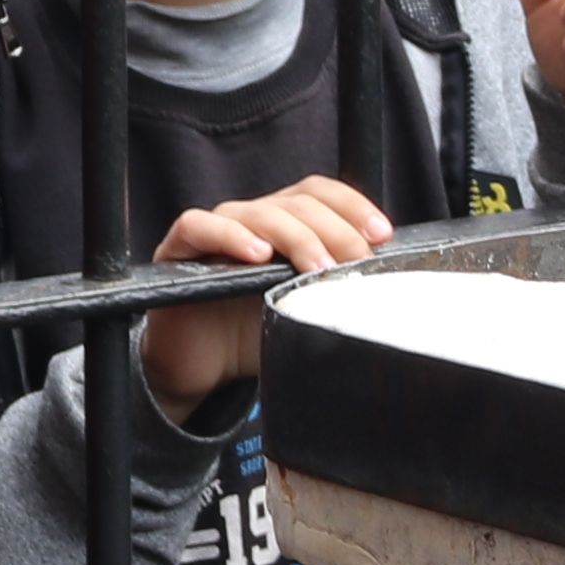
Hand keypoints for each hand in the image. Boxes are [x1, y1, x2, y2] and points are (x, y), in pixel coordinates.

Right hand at [140, 176, 394, 411]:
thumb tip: (386, 293)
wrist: (200, 370)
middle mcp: (251, 220)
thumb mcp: (305, 313)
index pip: (320, 193)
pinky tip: (256, 255)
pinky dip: (228, 235)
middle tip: (353, 262)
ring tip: (315, 267)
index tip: (381, 234)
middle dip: (333, 229)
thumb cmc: (253, 335)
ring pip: (256, 212)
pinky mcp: (178, 249)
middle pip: (296, 202)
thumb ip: (335, 295)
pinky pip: (198, 226)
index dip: (352, 205)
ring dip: (293, 235)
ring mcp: (215, 231)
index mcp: (284, 225)